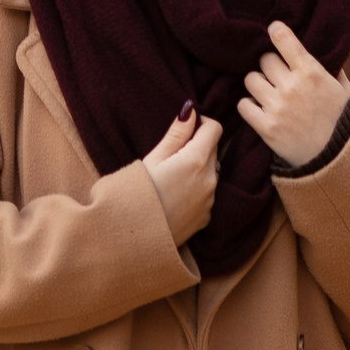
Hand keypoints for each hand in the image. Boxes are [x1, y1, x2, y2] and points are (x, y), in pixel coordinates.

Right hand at [143, 104, 222, 245]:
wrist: (134, 240)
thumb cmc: (137, 195)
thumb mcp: (153, 159)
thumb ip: (176, 134)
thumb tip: (191, 110)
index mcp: (196, 160)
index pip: (214, 128)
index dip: (201, 124)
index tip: (185, 129)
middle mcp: (210, 180)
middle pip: (213, 150)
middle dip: (197, 146)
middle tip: (172, 156)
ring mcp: (210, 200)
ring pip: (211, 172)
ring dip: (198, 169)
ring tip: (171, 179)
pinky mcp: (206, 218)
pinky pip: (208, 194)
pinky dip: (197, 190)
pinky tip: (175, 197)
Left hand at [237, 21, 349, 169]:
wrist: (337, 160)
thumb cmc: (343, 123)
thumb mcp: (344, 91)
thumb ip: (332, 70)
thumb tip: (325, 54)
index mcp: (312, 72)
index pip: (283, 39)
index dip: (276, 31)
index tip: (273, 30)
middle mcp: (291, 86)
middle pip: (264, 59)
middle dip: (269, 66)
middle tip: (276, 75)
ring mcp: (276, 106)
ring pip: (250, 79)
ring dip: (257, 84)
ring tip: (266, 93)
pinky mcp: (266, 127)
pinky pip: (243, 105)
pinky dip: (249, 106)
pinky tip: (259, 109)